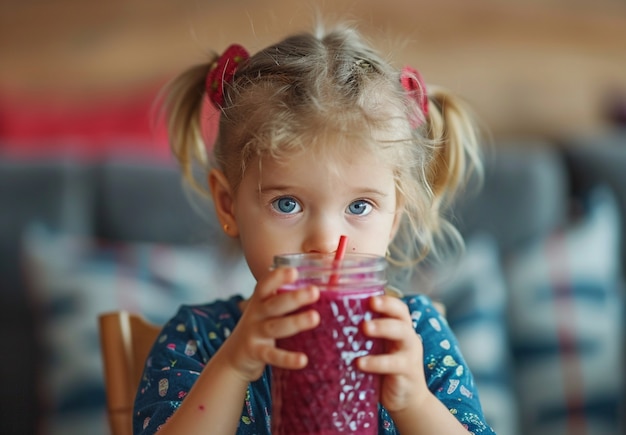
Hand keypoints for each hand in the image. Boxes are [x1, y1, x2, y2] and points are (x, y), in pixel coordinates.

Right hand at [218, 267, 320, 381]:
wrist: (234, 357)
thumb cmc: (258, 328)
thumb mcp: (266, 311)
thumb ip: (286, 301)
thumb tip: (321, 289)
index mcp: (260, 301)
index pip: (266, 285)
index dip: (278, 277)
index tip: (294, 271)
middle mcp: (256, 314)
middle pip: (275, 304)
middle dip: (294, 297)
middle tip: (314, 291)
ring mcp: (254, 334)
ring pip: (276, 327)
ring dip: (296, 322)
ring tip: (314, 318)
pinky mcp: (256, 353)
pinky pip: (273, 355)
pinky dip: (287, 358)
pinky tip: (303, 359)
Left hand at [357, 295, 427, 412]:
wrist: (406, 399)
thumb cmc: (384, 368)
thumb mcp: (375, 348)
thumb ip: (362, 334)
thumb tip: (327, 316)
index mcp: (399, 327)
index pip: (397, 307)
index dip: (385, 299)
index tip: (369, 295)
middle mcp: (408, 336)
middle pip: (401, 316)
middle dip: (386, 307)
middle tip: (369, 304)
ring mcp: (410, 353)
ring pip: (402, 334)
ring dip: (383, 328)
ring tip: (364, 328)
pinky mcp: (408, 372)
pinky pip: (393, 363)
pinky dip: (376, 362)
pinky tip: (359, 363)